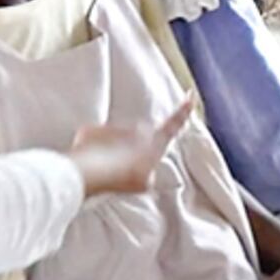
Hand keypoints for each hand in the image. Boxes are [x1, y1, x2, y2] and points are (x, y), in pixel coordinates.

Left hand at [66, 100, 193, 198]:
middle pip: (139, 134)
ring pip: (114, 137)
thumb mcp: (145, 183)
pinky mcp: (92, 129)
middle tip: (125, 166)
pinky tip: (89, 163)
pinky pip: (93, 139)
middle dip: (133, 145)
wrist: (93, 173)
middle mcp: (137, 129)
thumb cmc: (124, 180)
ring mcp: (114, 127)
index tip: (190, 95)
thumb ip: (148, 174)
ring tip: (104, 169)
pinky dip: (91, 149)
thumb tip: (144, 173)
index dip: (183, 111)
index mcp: (155, 142)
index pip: (174, 124)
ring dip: (111, 149)